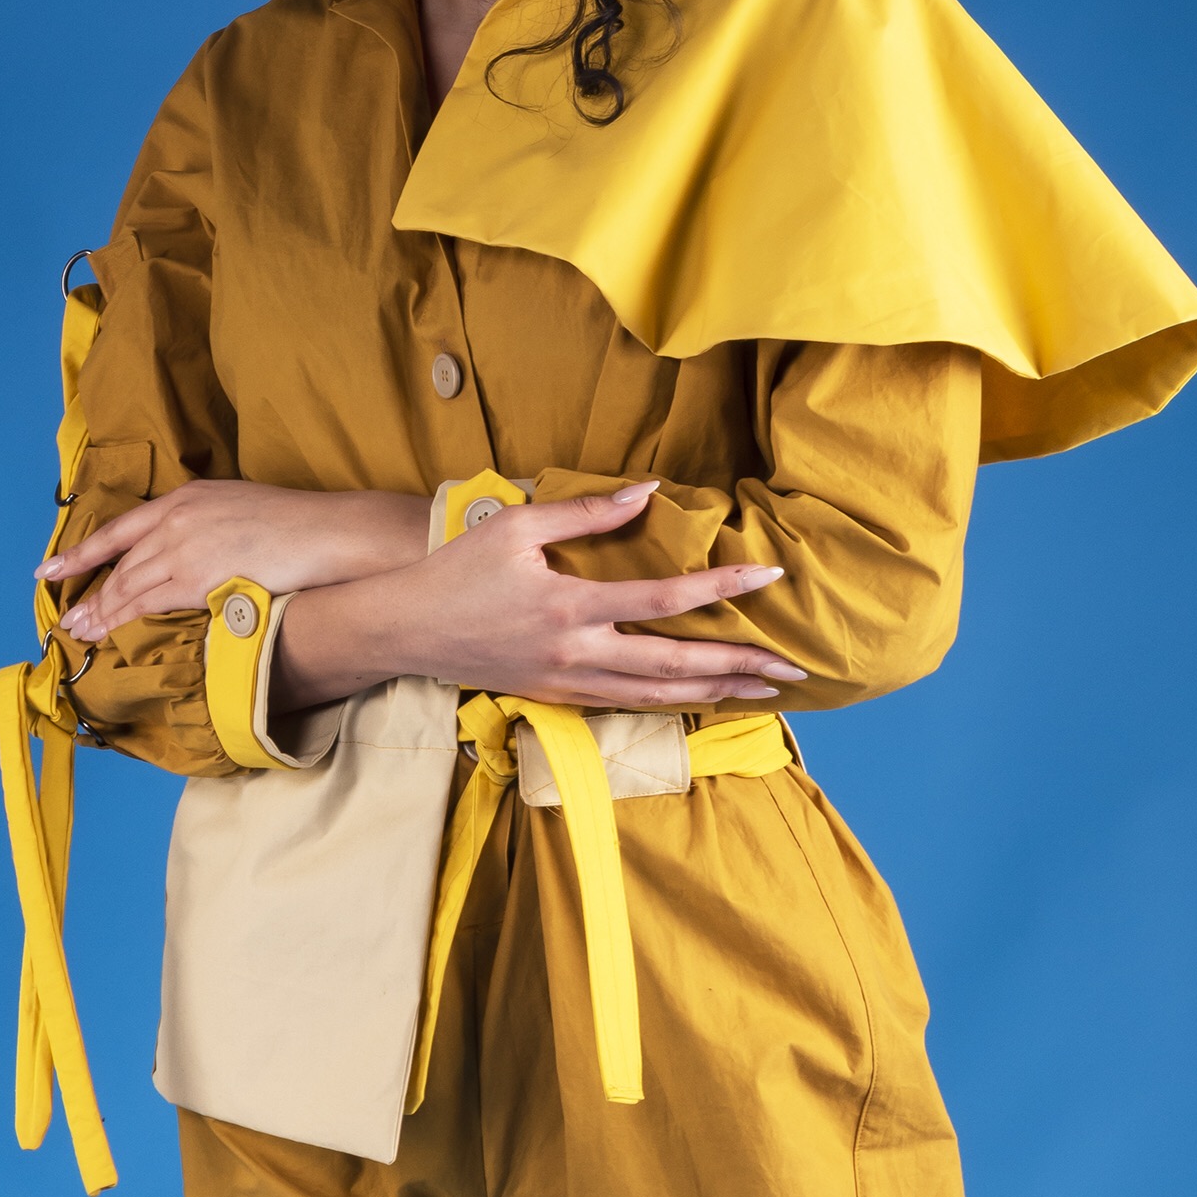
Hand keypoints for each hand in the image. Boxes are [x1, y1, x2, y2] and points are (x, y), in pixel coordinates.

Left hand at [43, 480, 428, 639]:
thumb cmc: (298, 526)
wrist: (325, 534)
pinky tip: (103, 631)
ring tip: (76, 631)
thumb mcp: (243, 510)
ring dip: (98, 610)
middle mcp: (177, 518)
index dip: (85, 549)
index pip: (123, 527)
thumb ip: (212, 526)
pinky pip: (145, 601)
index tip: (53, 567)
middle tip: (65, 615)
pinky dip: (119, 618)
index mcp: (187, 497)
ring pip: (126, 584)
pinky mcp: (195, 576)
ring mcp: (183, 546)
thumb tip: (204, 551)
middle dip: (88, 589)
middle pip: (121, 560)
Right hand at [272, 484, 802, 711]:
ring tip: (765, 691)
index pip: (664, 599)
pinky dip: (674, 704)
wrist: (404, 632)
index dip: (721, 587)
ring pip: (658, 697)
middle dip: (739, 667)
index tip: (769, 576)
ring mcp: (568, 683)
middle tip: (792, 667)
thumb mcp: (518, 526)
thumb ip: (586, 511)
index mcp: (570, 606)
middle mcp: (576, 654)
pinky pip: (630, 705)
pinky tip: (705, 698)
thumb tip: (647, 491)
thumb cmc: (457, 571)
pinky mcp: (559, 698)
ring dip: (716, 694)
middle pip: (676, 667)